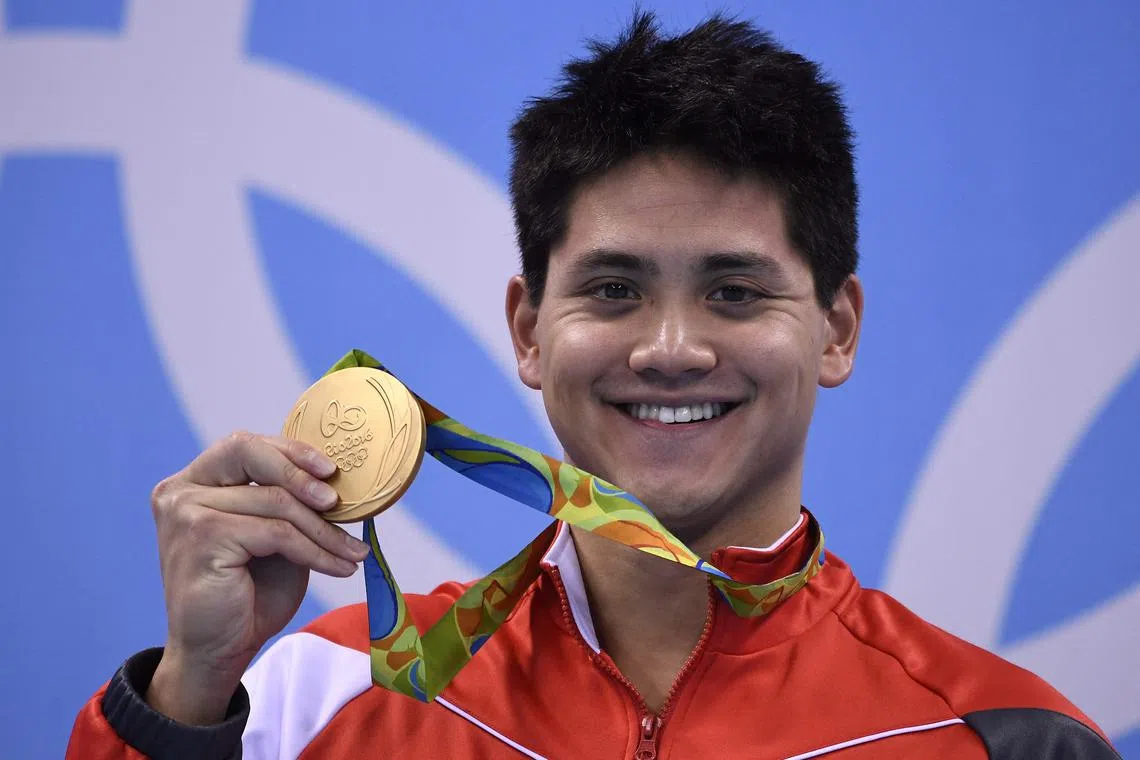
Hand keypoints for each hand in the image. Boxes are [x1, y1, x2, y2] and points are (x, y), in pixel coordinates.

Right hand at [144, 432, 369, 724]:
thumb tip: (334, 477)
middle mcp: (181, 490)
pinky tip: (337, 566)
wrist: (216, 652)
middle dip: (301, 473)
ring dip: (323, 529)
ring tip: (351, 551)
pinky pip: (277, 533)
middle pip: (250, 454)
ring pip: (274, 501)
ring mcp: (186, 512)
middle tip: (338, 501)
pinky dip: (315, 550)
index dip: (290, 451)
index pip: (244, 446)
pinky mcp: (202, 538)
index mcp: (194, 482)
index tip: (331, 470)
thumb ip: (286, 502)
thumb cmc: (246, 594)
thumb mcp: (272, 536)